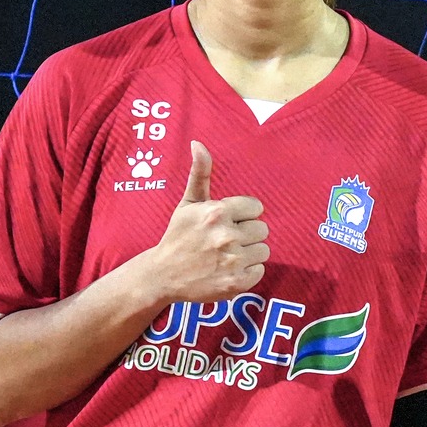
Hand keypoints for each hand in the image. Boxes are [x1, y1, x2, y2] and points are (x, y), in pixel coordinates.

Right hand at [149, 141, 268, 301]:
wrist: (162, 275)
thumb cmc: (178, 236)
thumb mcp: (188, 203)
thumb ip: (200, 173)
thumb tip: (198, 143)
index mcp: (217, 212)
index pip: (257, 208)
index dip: (244, 215)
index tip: (228, 222)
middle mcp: (226, 235)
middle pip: (262, 230)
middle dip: (247, 234)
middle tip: (225, 241)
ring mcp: (232, 260)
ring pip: (264, 250)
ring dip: (249, 253)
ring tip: (227, 255)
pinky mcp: (237, 282)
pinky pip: (260, 271)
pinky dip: (248, 272)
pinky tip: (228, 270)